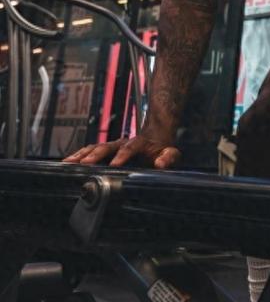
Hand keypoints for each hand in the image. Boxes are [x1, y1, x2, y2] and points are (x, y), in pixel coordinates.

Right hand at [62, 129, 180, 169]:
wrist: (155, 137)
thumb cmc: (161, 149)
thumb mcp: (171, 153)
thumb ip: (169, 157)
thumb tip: (160, 163)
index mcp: (138, 143)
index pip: (130, 148)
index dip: (123, 155)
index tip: (115, 164)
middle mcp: (122, 143)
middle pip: (107, 146)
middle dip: (95, 155)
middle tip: (83, 164)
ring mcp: (112, 146)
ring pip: (94, 148)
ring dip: (81, 155)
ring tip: (67, 163)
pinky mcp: (104, 151)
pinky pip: (89, 152)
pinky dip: (77, 157)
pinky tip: (65, 164)